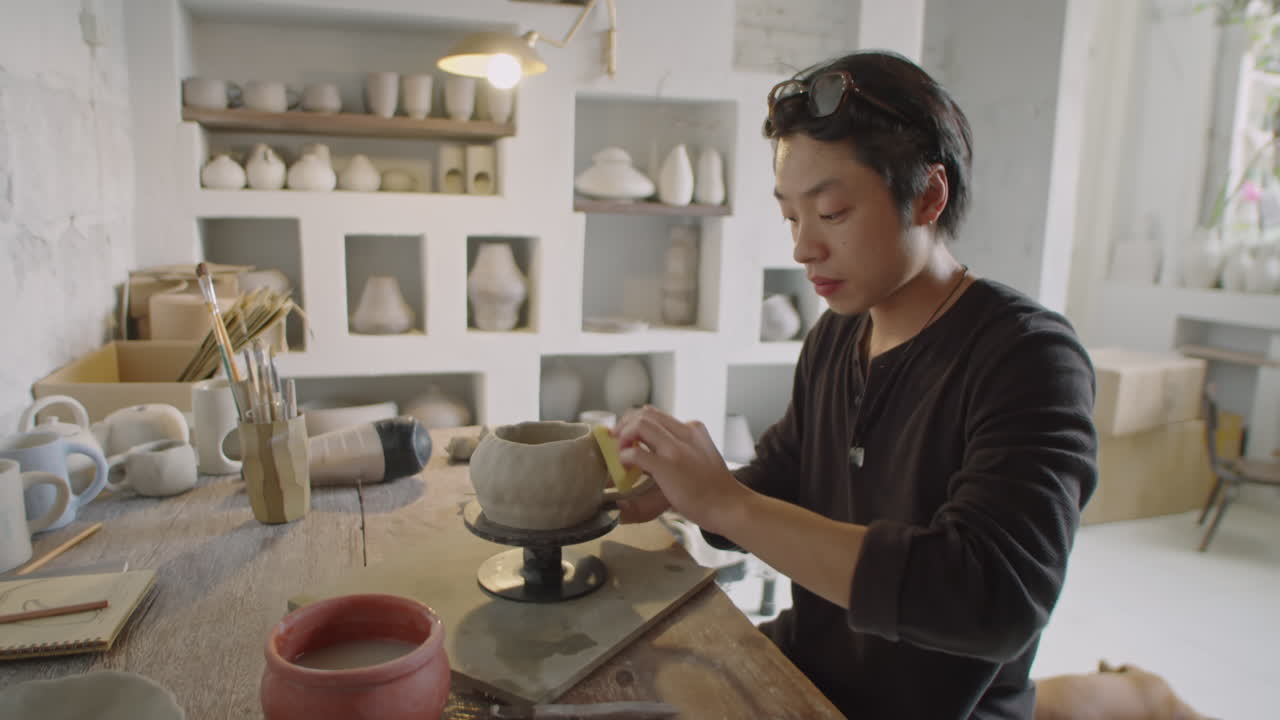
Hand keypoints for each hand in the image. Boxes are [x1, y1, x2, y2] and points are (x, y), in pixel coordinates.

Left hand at [615, 406, 749, 534]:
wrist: (729, 505)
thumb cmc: (715, 488)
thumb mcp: (702, 456)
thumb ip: (685, 448)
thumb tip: (659, 448)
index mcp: (693, 430)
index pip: (657, 414)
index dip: (636, 421)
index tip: (628, 434)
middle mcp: (684, 433)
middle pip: (645, 414)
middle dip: (625, 424)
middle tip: (617, 440)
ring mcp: (676, 449)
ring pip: (640, 425)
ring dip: (624, 436)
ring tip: (621, 452)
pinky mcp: (667, 466)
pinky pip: (636, 452)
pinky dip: (625, 456)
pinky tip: (625, 466)